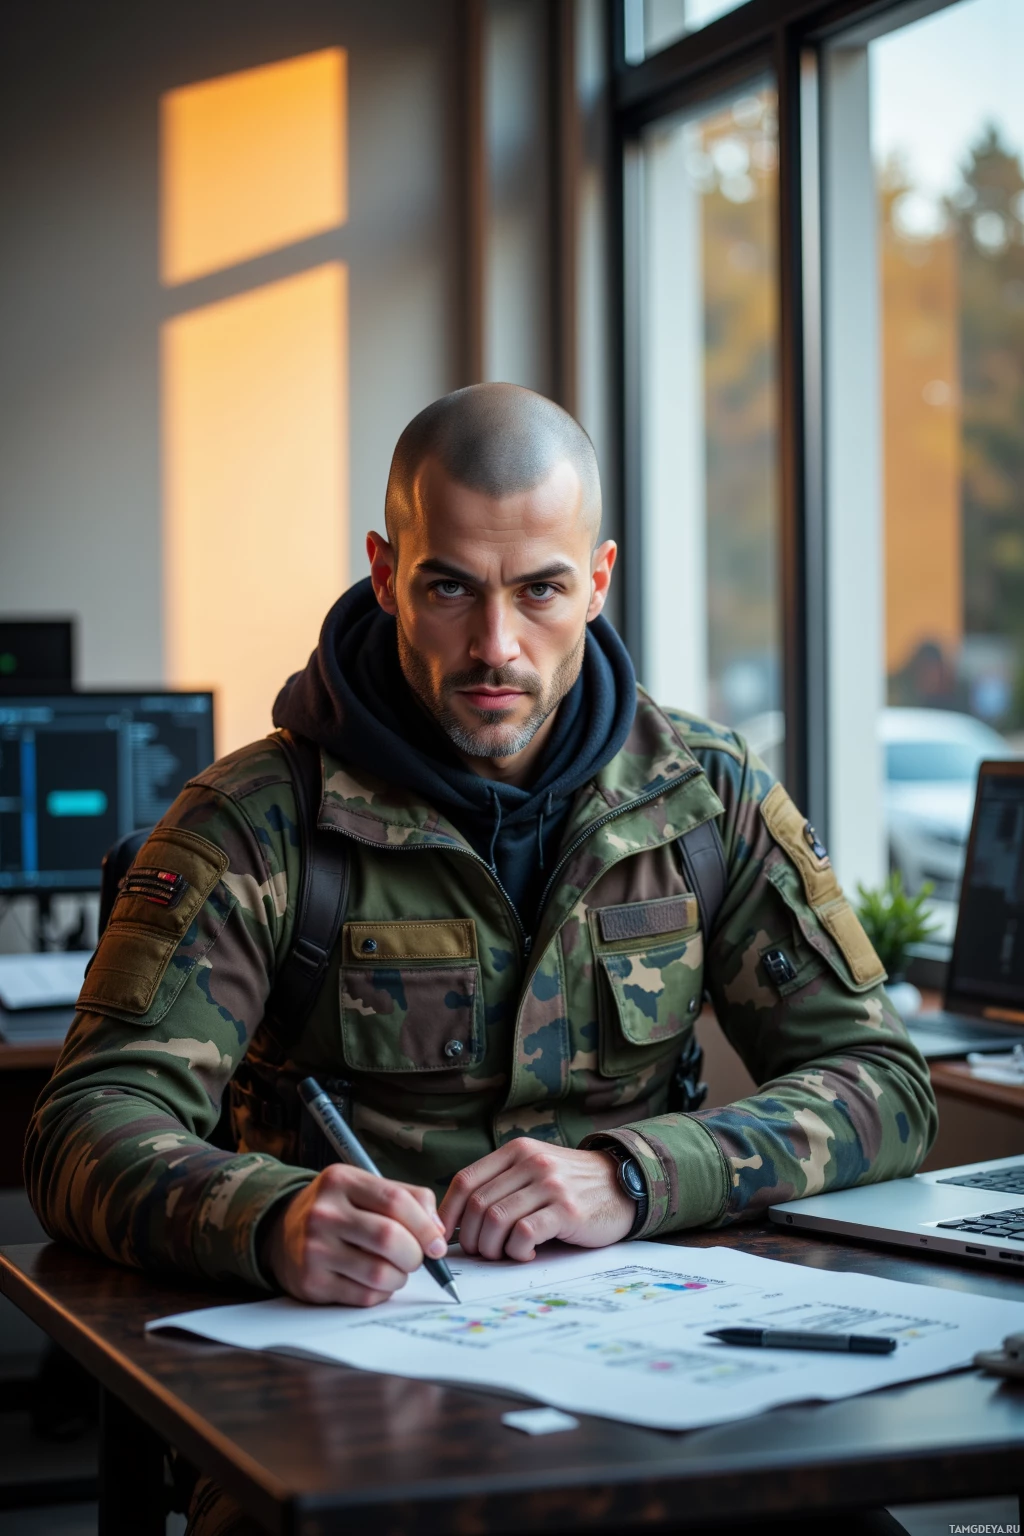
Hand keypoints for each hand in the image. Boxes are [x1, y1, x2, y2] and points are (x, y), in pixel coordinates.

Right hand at [261, 1164, 448, 1305]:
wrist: (282, 1232)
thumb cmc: (338, 1210)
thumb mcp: (365, 1188)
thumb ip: (408, 1199)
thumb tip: (438, 1232)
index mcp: (341, 1180)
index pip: (396, 1201)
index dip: (425, 1226)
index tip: (437, 1244)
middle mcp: (324, 1213)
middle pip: (389, 1238)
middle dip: (414, 1255)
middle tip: (416, 1259)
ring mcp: (314, 1249)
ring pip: (379, 1273)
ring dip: (400, 1277)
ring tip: (395, 1270)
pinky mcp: (312, 1282)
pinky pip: (364, 1295)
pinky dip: (381, 1292)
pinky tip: (375, 1281)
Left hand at [439, 1142, 635, 1261]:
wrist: (622, 1185)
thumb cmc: (570, 1186)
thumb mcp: (534, 1171)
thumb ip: (501, 1185)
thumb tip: (456, 1222)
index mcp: (516, 1151)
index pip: (465, 1181)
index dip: (448, 1212)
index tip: (444, 1234)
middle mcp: (531, 1163)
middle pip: (477, 1205)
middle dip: (471, 1237)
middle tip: (481, 1252)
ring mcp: (550, 1185)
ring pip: (496, 1220)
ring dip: (492, 1247)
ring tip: (504, 1253)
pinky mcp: (567, 1210)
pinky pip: (524, 1234)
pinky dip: (517, 1251)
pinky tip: (526, 1254)